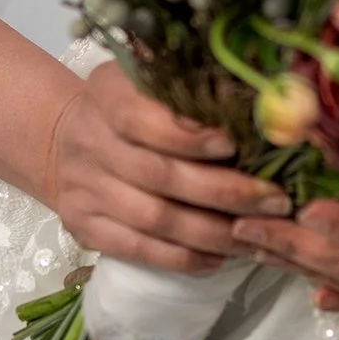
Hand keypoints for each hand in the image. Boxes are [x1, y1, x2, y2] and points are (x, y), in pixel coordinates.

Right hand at [43, 61, 282, 272]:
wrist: (63, 142)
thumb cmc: (130, 107)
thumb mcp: (147, 81)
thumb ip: (189, 88)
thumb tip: (259, 107)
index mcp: (106, 94)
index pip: (139, 117)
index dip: (186, 136)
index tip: (232, 144)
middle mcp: (89, 142)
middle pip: (158, 174)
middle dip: (224, 191)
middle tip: (275, 201)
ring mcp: (83, 189)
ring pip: (154, 218)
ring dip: (213, 232)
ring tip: (258, 234)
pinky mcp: (84, 227)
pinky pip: (138, 249)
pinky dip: (182, 258)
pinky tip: (219, 257)